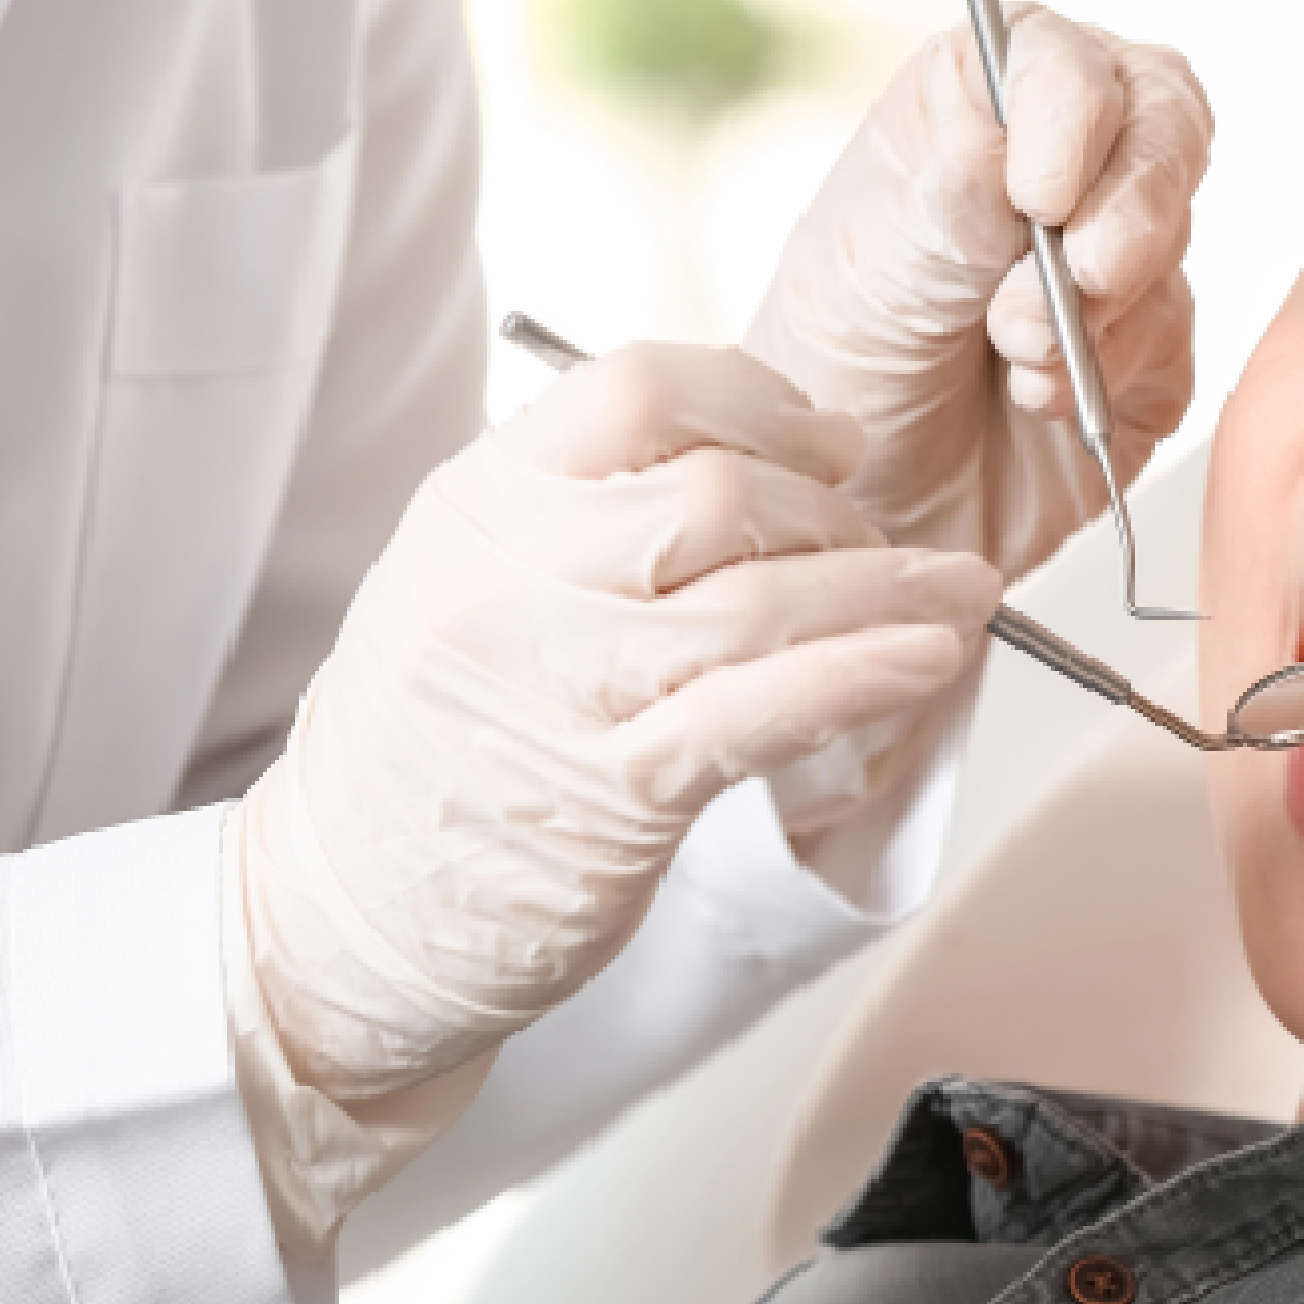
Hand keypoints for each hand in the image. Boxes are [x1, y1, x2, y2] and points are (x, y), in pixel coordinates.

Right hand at [233, 344, 1001, 1107]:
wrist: (337, 915)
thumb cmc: (433, 743)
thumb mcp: (472, 581)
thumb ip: (591, 510)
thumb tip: (766, 452)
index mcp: (478, 504)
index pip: (638, 389)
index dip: (762, 403)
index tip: (828, 438)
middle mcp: (510, 581)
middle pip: (721, 490)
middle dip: (836, 509)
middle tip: (885, 542)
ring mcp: (559, 688)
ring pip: (762, 600)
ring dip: (890, 590)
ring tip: (965, 592)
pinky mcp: (612, 797)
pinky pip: (764, 710)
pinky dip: (866, 673)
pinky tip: (930, 658)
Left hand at [744, 7, 1211, 581]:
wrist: (863, 511)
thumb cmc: (835, 374)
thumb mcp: (866, 279)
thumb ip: (946, 210)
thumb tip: (1010, 153)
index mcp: (973, 109)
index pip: (1065, 58)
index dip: (1075, 111)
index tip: (1040, 191)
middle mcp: (1057, 169)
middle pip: (1162, 125)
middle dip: (1130, 208)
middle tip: (1080, 277)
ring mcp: (1113, 259)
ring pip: (1174, 241)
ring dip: (1100, 310)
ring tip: (1010, 357)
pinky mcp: (1149, 352)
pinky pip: (1177, 342)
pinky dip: (1114, 376)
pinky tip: (1039, 400)